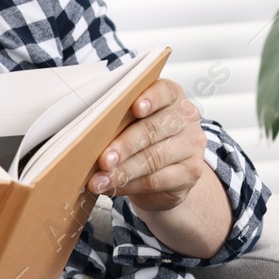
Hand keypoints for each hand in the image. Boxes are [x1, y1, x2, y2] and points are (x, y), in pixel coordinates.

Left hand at [88, 77, 209, 213]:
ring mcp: (192, 145)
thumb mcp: (132, 123)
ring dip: (122, 171)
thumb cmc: (143, 140)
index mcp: (171, 97)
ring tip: (100, 180)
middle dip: (124, 145)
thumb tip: (86, 132)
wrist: (166, 175)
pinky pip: (157, 180)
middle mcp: (185, 118)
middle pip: (153, 129)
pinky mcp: (192, 171)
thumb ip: (118, 120)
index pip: (164, 91)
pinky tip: (113, 187)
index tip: (135, 108)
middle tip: (103, 159)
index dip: (150, 99)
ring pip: (153, 158)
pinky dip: (130, 185)